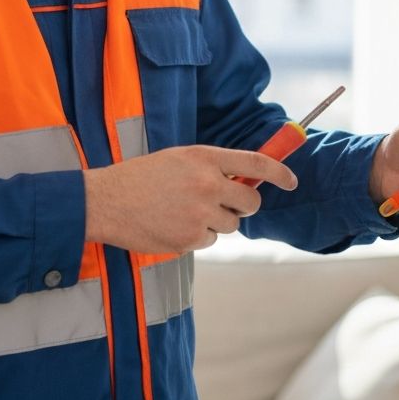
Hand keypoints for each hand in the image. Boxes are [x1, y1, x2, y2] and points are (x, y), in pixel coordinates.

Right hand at [83, 145, 297, 252]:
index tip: (292, 181)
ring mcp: (200, 214)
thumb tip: (243, 182)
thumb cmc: (141, 177)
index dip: (279, 173)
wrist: (106, 200)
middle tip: (227, 204)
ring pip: (230, 225)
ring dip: (216, 222)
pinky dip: (196, 236)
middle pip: (250, 202)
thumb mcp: (179, 159)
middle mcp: (208, 184)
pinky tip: (172, 224)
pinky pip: (209, 240)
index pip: (255, 164)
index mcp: (205, 158)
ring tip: (184, 212)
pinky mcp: (190, 239)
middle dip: (244, 205)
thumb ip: (211, 167)